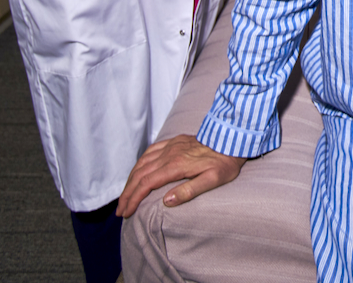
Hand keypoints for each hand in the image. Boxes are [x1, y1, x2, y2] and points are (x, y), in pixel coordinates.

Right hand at [116, 134, 245, 217]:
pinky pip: (150, 151)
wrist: (232, 139)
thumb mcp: (213, 180)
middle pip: (139, 174)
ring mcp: (171, 146)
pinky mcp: (174, 141)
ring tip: (125, 195)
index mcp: (176, 165)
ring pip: (142, 162)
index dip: (133, 199)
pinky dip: (139, 163)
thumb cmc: (225, 163)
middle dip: (127, 193)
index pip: (146, 184)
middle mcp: (169, 154)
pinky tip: (137, 170)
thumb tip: (166, 201)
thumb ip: (189, 191)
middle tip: (120, 210)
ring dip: (130, 179)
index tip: (126, 212)